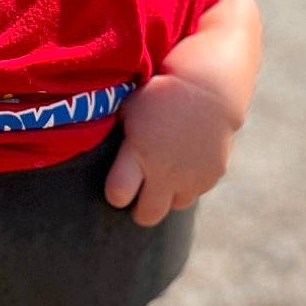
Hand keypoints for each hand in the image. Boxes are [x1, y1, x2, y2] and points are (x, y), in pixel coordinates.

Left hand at [104, 73, 239, 226]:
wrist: (208, 89)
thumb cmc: (160, 94)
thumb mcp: (129, 109)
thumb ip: (116, 136)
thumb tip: (93, 149)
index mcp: (139, 153)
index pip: (118, 195)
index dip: (115, 193)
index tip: (118, 184)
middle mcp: (166, 170)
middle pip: (147, 216)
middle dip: (140, 210)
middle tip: (138, 196)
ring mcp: (191, 176)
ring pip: (174, 206)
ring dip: (168, 195)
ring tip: (165, 175)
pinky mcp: (212, 175)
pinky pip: (195, 191)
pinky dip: (189, 183)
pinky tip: (185, 163)